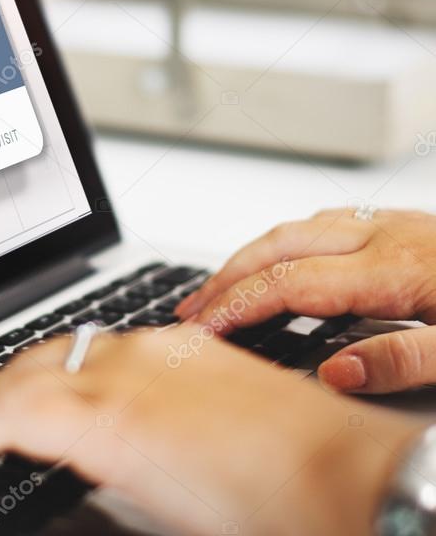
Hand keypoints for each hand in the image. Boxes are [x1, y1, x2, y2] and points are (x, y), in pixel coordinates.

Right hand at [0, 328, 419, 535]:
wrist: (356, 475)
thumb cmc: (274, 513)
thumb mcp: (156, 512)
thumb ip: (88, 476)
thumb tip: (49, 467)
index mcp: (113, 418)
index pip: (2, 415)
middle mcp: (128, 367)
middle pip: (20, 373)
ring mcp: (158, 346)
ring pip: (57, 349)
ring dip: (15, 384)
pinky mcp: (186, 342)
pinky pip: (102, 344)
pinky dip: (65, 369)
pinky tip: (66, 392)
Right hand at [176, 209, 435, 393]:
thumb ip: (404, 362)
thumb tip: (335, 373)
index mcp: (395, 269)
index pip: (289, 283)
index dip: (238, 305)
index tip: (203, 328)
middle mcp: (386, 237)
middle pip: (279, 246)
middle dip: (226, 277)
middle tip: (192, 309)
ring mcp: (394, 226)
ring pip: (299, 230)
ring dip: (252, 257)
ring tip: (223, 287)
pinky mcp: (406, 227)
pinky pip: (327, 224)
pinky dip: (288, 244)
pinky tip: (284, 263)